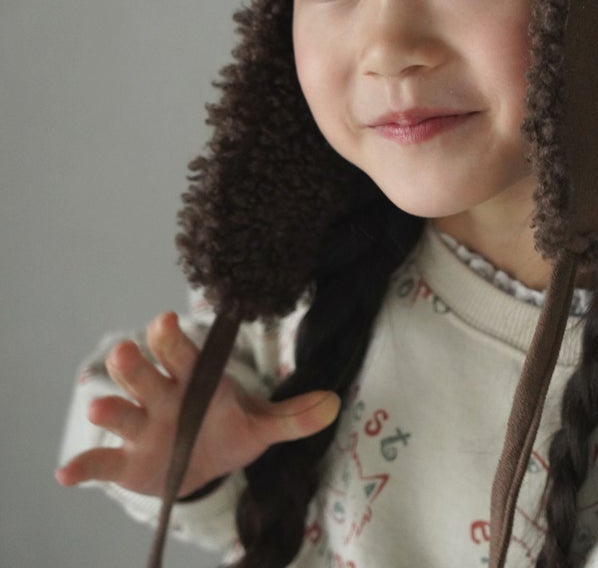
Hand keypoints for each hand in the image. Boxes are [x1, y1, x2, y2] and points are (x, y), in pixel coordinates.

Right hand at [55, 311, 339, 497]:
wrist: (202, 465)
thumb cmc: (227, 431)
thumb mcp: (261, 425)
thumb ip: (294, 416)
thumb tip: (335, 404)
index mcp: (196, 381)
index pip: (184, 354)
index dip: (174, 338)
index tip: (168, 320)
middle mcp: (162, 397)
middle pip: (146, 374)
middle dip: (138, 364)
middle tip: (130, 350)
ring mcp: (141, 427)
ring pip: (121, 410)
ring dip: (110, 407)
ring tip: (100, 407)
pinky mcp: (124, 461)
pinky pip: (101, 462)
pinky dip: (83, 466)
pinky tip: (67, 473)